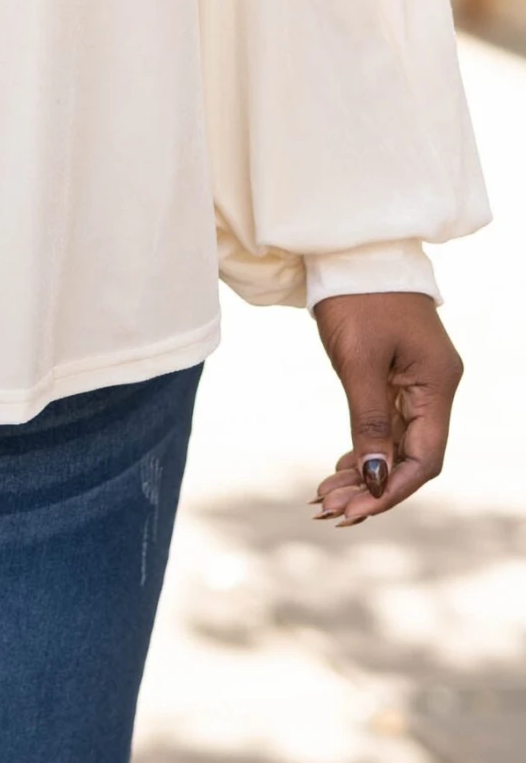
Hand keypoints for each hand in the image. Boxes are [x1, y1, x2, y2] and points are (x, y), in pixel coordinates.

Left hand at [312, 291, 462, 525]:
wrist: (351, 252)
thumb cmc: (356, 298)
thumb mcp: (358, 362)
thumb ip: (368, 421)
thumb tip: (374, 477)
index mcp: (437, 383)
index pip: (426, 457)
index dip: (392, 489)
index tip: (355, 510)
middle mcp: (434, 387)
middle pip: (411, 455)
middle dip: (373, 486)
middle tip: (328, 508)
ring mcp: (416, 381)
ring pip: (396, 443)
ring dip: (365, 471)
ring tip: (325, 495)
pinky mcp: (396, 375)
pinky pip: (386, 424)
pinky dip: (364, 448)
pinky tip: (341, 468)